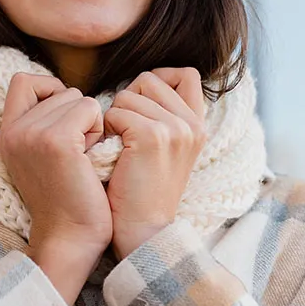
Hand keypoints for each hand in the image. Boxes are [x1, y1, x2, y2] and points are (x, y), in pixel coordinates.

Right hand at [0, 73, 111, 305]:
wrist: (70, 238)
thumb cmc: (68, 199)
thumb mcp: (41, 156)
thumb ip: (43, 125)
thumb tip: (66, 93)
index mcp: (7, 134)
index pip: (23, 81)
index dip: (50, 89)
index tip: (65, 119)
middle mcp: (14, 131)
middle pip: (60, 89)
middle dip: (77, 115)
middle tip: (77, 153)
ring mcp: (33, 134)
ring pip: (78, 97)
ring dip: (90, 123)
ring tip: (83, 158)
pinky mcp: (57, 140)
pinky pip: (90, 108)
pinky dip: (98, 130)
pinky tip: (92, 158)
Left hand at [103, 68, 206, 258]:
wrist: (141, 232)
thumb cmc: (140, 192)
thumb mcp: (163, 150)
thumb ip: (161, 116)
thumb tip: (137, 84)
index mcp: (198, 125)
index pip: (186, 73)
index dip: (158, 79)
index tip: (140, 105)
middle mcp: (192, 124)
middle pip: (150, 79)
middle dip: (128, 100)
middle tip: (124, 135)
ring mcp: (175, 129)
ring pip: (128, 94)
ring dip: (113, 118)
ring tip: (119, 149)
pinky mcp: (152, 136)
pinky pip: (115, 112)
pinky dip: (106, 131)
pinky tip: (112, 156)